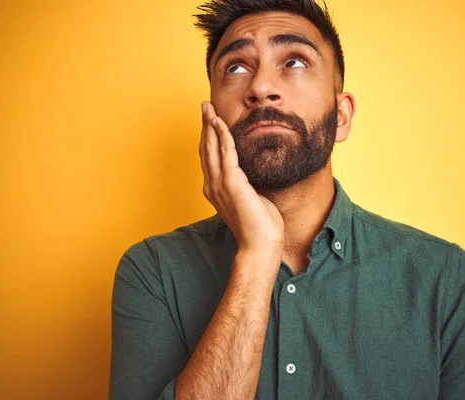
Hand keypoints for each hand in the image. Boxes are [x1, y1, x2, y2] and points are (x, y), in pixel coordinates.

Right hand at [199, 102, 283, 259]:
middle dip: (204, 125)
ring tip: (208, 108)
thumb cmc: (259, 225)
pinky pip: (225, 152)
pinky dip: (222, 135)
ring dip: (209, 125)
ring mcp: (219, 184)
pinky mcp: (231, 183)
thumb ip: (246, 183)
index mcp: (215, 189)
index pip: (209, 156)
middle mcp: (212, 185)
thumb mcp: (250, 197)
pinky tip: (220, 122)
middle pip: (205, 148)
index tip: (209, 119)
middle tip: (204, 105)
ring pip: (211, 147)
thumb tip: (251, 171)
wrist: (260, 244)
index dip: (208, 136)